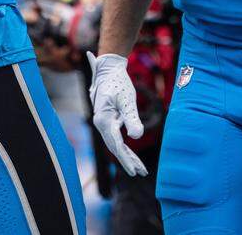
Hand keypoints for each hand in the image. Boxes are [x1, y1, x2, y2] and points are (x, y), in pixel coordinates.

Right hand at [87, 52, 146, 175]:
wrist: (108, 70)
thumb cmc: (118, 83)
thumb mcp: (128, 100)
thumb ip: (132, 118)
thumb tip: (136, 137)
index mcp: (103, 120)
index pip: (117, 145)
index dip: (127, 159)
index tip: (136, 171)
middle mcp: (100, 123)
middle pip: (115, 147)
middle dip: (128, 160)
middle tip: (141, 173)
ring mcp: (102, 122)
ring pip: (115, 143)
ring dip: (127, 155)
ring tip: (139, 167)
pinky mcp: (107, 120)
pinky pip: (115, 136)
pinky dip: (124, 146)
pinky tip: (131, 153)